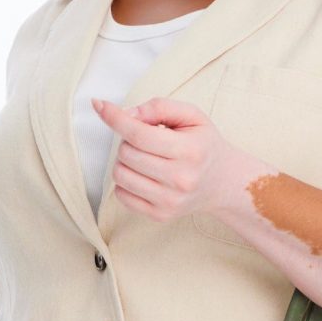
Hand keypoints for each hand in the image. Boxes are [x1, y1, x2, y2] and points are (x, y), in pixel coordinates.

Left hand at [91, 95, 264, 229]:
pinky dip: (125, 182)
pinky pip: (122, 196)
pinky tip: (143, 175)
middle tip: (147, 141)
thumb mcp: (191, 115)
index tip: (99, 105)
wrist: (222, 182)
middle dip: (128, 141)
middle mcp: (180, 179)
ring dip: (125, 161)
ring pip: (120, 175)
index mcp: (189, 150)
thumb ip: (159, 107)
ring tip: (144, 158)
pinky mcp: (160, 215)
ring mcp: (170, 201)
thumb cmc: (203, 145)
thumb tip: (126, 114)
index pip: (139, 134)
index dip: (115, 118)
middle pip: (126, 153)